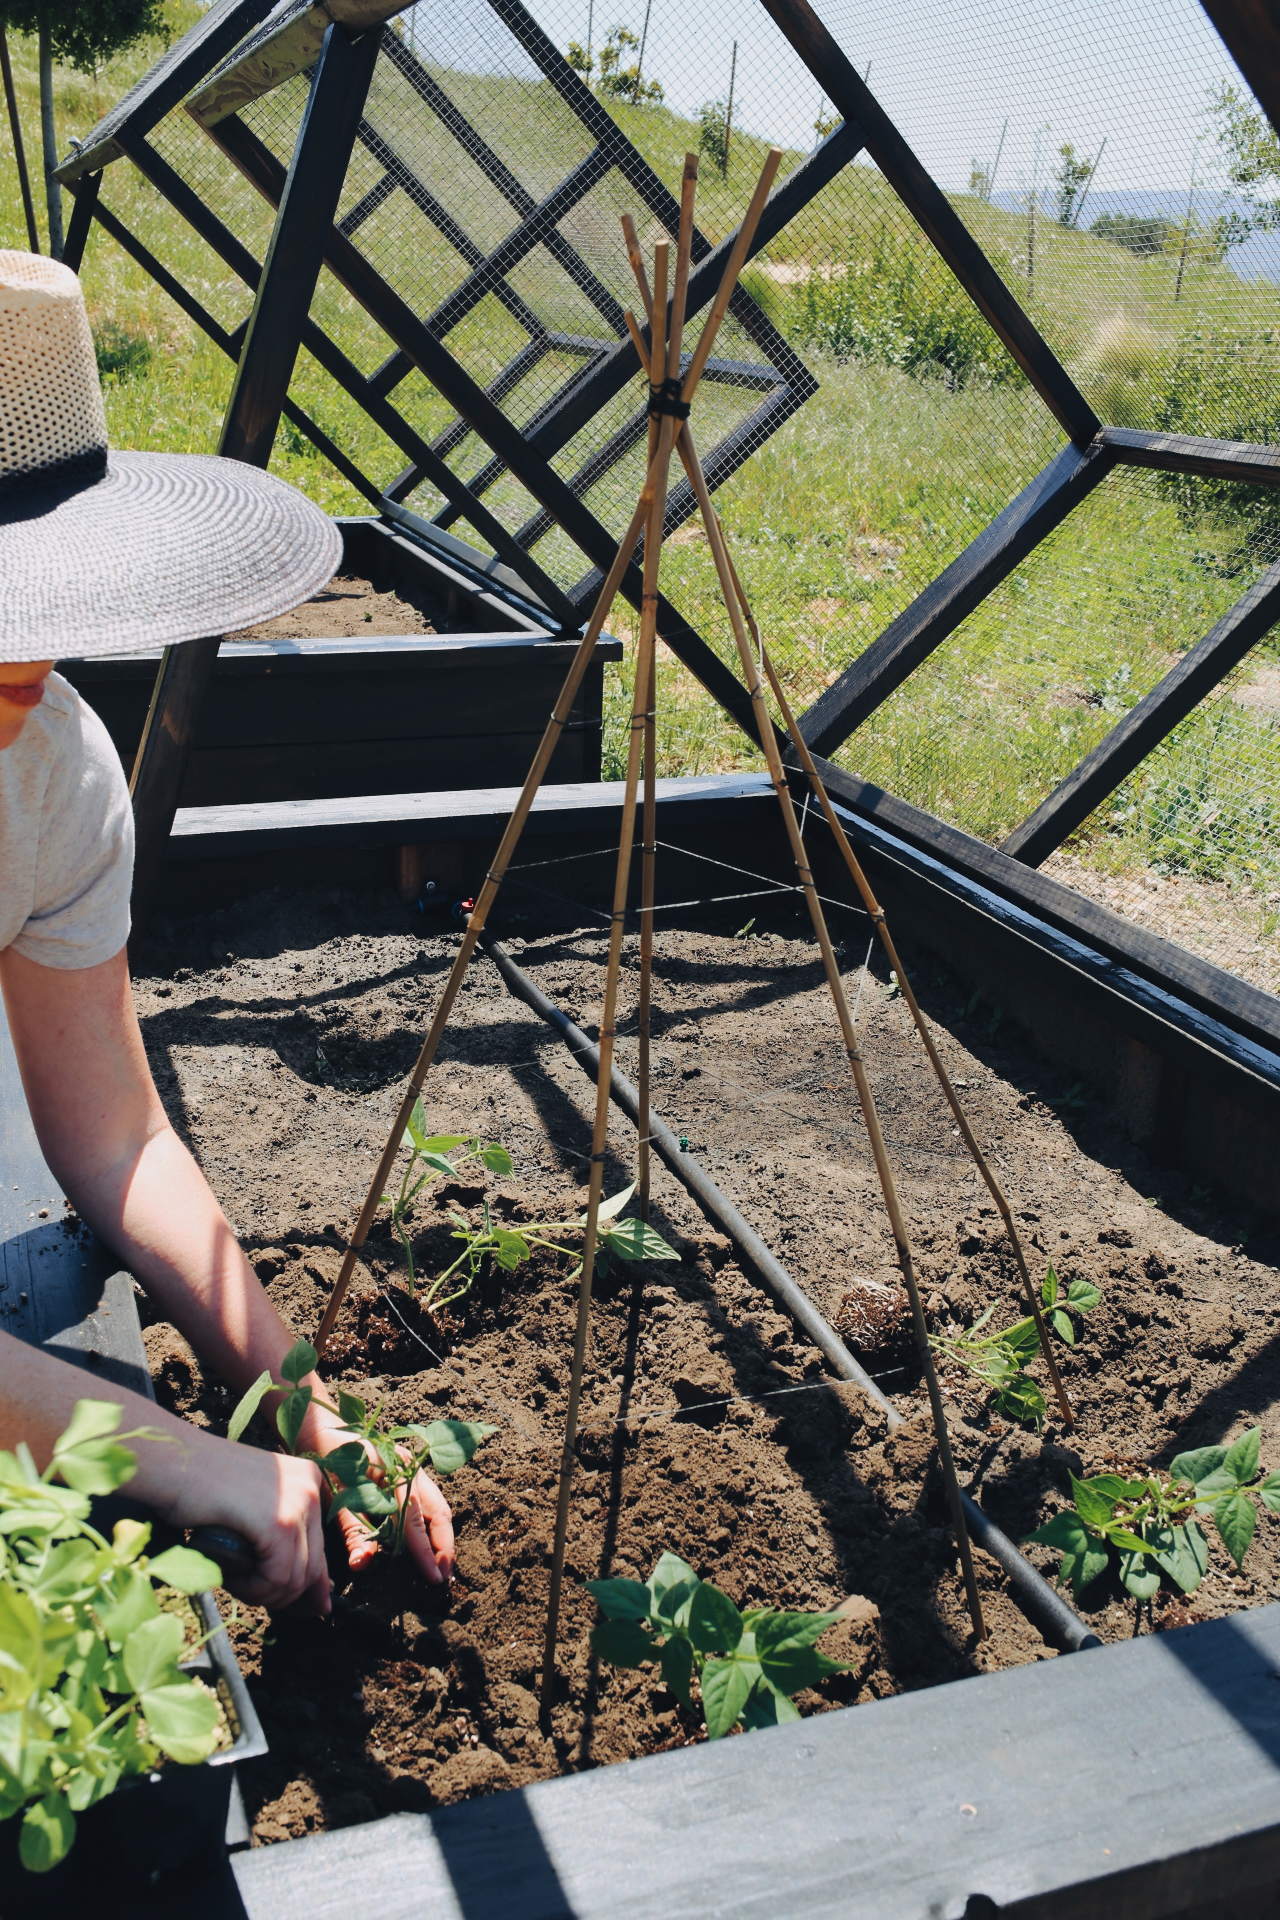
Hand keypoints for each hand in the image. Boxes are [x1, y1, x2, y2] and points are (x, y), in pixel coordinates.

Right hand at [150, 1437, 330, 1615]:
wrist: (172, 1462)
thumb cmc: (199, 1485)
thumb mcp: (251, 1507)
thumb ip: (279, 1537)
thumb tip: (311, 1591)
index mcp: (308, 1479)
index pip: (322, 1545)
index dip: (315, 1585)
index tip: (312, 1609)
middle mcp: (311, 1488)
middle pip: (313, 1565)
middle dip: (287, 1595)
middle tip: (257, 1599)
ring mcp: (299, 1503)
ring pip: (296, 1578)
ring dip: (263, 1594)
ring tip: (234, 1583)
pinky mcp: (279, 1523)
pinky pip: (277, 1578)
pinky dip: (253, 1590)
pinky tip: (231, 1579)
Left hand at [312, 1426, 454, 1584]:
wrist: (322, 1430)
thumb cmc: (327, 1463)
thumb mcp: (336, 1497)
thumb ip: (352, 1530)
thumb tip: (362, 1564)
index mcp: (393, 1471)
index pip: (414, 1520)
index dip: (424, 1551)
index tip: (432, 1576)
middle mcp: (410, 1468)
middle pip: (439, 1511)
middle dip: (444, 1546)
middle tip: (443, 1577)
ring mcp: (413, 1468)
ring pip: (438, 1506)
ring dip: (442, 1537)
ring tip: (442, 1565)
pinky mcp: (410, 1472)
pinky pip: (430, 1501)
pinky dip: (433, 1525)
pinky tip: (431, 1544)